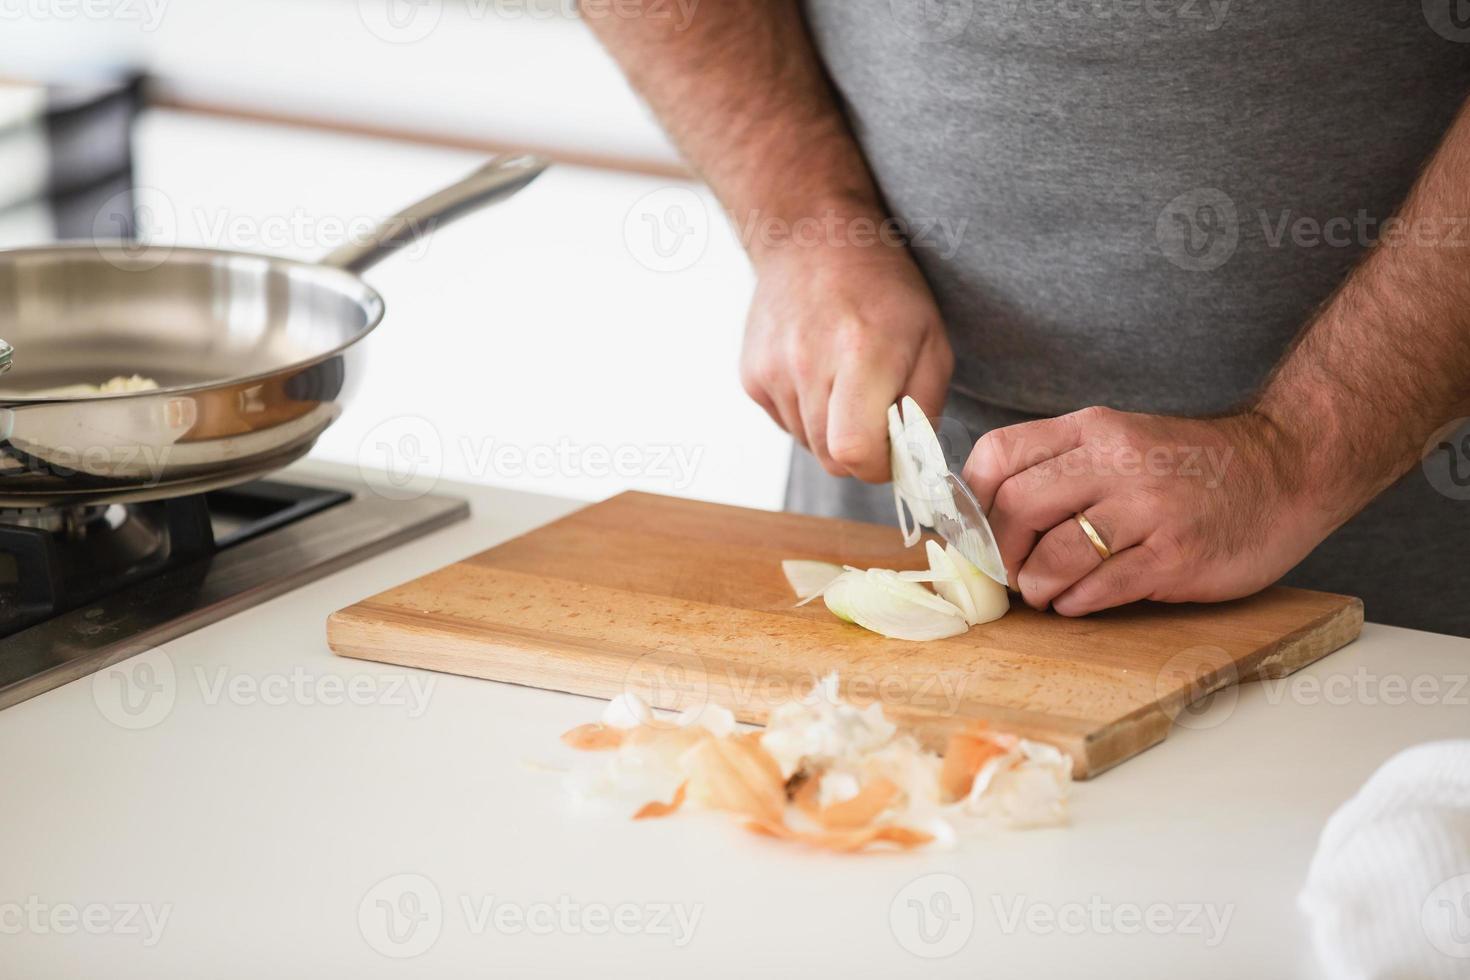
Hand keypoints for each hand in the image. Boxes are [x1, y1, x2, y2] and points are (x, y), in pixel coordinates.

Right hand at [740, 237, 952, 481]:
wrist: (814, 239)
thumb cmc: (883, 291)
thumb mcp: (932, 340)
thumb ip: (925, 409)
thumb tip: (909, 462)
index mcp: (861, 353)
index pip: (855, 452)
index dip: (878, 464)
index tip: (893, 446)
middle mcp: (808, 363)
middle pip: (830, 458)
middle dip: (859, 451)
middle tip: (876, 414)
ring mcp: (772, 370)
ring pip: (807, 443)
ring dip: (832, 429)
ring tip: (844, 382)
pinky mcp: (751, 375)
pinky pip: (785, 422)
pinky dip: (806, 412)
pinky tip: (817, 372)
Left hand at [962, 407, 1333, 615]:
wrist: (1288, 469)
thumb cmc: (1192, 467)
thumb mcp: (1121, 442)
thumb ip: (1061, 467)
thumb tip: (986, 516)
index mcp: (1093, 429)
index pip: (999, 454)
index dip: (972, 500)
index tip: (974, 531)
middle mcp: (1117, 461)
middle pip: (1017, 507)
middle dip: (1000, 552)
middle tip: (1009, 572)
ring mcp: (1148, 509)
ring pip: (1053, 555)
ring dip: (1035, 586)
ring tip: (1046, 592)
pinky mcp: (1175, 556)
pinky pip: (1099, 588)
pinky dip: (1075, 603)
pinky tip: (1080, 601)